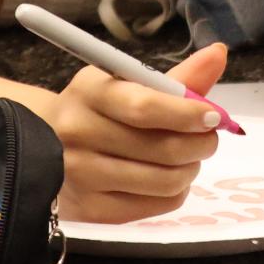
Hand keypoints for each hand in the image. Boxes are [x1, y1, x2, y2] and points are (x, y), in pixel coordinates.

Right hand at [18, 44, 226, 222]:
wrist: (43, 144)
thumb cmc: (99, 109)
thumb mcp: (128, 84)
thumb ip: (177, 77)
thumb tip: (219, 53)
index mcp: (89, 91)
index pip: (144, 106)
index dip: (187, 113)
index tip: (214, 116)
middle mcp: (78, 133)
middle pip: (161, 148)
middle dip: (200, 144)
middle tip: (209, 138)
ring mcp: (81, 176)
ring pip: (164, 181)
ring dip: (190, 169)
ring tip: (188, 158)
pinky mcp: (90, 211)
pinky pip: (154, 206)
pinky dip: (175, 192)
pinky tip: (169, 178)